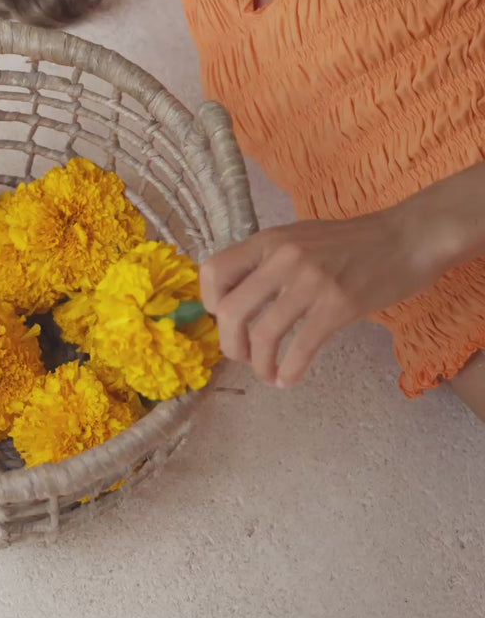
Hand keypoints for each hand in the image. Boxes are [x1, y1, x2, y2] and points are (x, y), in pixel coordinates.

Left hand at [199, 207, 434, 388]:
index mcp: (269, 240)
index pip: (212, 271)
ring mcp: (311, 282)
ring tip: (268, 372)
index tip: (227, 321)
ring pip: (262, 334)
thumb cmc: (354, 241)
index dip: (210, 304)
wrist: (407, 238)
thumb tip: (237, 296)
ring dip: (259, 364)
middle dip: (230, 345)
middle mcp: (283, 258)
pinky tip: (289, 379)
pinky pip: (300, 348)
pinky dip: (289, 372)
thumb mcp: (300, 237)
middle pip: (229, 311)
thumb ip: (268, 260)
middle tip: (243, 357)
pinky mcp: (338, 306)